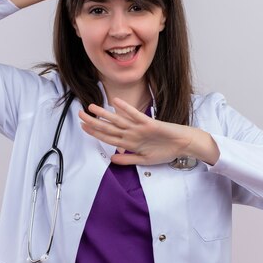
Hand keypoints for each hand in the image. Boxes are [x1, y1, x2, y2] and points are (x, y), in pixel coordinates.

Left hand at [78, 98, 219, 165]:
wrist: (182, 144)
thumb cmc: (165, 151)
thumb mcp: (144, 160)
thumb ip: (128, 160)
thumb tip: (112, 159)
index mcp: (129, 143)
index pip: (108, 137)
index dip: (94, 133)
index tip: (83, 127)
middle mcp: (132, 134)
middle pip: (109, 127)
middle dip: (93, 122)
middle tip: (80, 114)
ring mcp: (139, 128)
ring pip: (118, 120)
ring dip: (104, 114)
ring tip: (91, 107)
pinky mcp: (149, 123)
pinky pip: (136, 116)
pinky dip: (126, 109)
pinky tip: (116, 102)